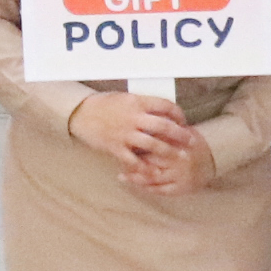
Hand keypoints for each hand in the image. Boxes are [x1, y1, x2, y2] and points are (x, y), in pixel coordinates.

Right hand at [69, 90, 208, 196]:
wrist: (81, 114)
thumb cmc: (103, 104)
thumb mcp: (124, 98)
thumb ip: (142, 105)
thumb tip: (161, 111)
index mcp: (136, 102)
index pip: (165, 106)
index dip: (177, 113)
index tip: (182, 120)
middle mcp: (133, 118)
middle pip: (164, 126)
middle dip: (180, 134)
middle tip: (190, 140)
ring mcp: (125, 134)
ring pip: (153, 144)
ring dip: (169, 151)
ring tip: (180, 156)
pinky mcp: (116, 147)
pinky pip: (134, 160)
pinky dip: (145, 168)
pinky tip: (154, 172)